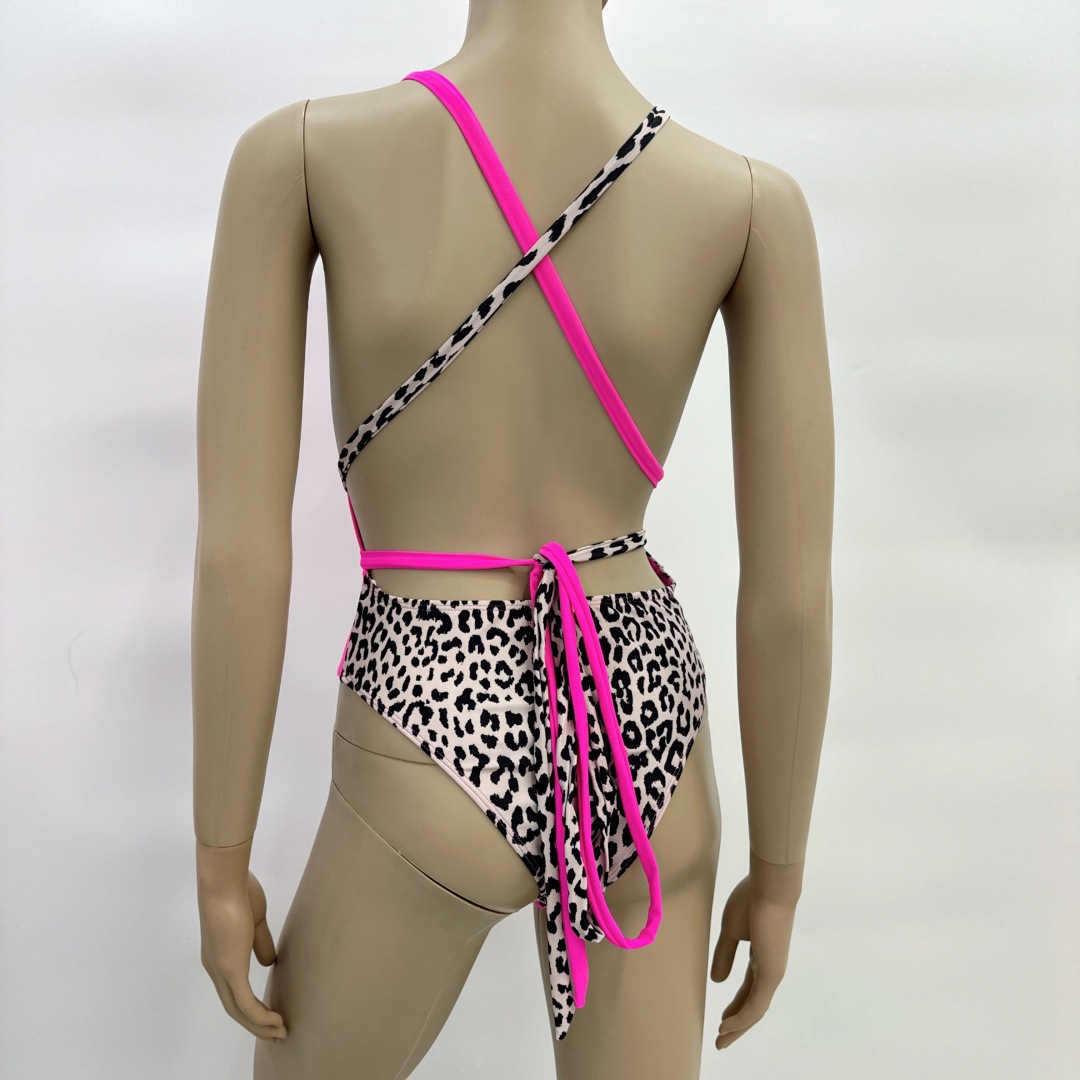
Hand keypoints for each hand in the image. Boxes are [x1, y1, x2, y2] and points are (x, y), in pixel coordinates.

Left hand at [198, 862, 286, 1041]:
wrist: (223, 881)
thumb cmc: (238, 891)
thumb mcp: (253, 921)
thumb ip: (260, 942)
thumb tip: (269, 962)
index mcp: (218, 955)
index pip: (232, 988)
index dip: (249, 1004)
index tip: (268, 1013)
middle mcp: (215, 968)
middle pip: (233, 1006)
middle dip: (254, 1023)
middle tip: (275, 1032)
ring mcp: (221, 971)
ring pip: (238, 1010)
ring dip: (259, 1025)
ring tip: (280, 1032)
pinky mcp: (231, 970)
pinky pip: (246, 1002)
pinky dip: (260, 1017)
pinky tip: (275, 1022)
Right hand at [710, 853, 802, 1049]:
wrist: (769, 886)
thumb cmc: (751, 900)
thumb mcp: (730, 930)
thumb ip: (724, 955)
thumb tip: (717, 981)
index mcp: (760, 956)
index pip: (748, 989)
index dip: (735, 1006)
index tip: (722, 1019)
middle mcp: (769, 968)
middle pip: (752, 1004)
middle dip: (737, 1023)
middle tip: (721, 1039)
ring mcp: (772, 972)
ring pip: (755, 1009)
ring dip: (738, 1027)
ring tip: (721, 1039)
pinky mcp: (771, 973)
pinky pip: (755, 1005)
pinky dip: (741, 1019)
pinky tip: (727, 1026)